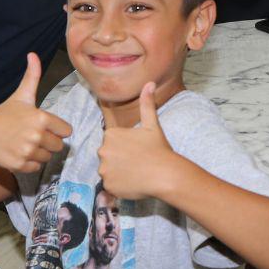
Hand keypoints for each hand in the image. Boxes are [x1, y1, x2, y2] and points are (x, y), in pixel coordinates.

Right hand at [0, 53, 71, 172]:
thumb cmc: (5, 113)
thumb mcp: (21, 95)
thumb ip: (32, 76)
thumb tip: (33, 54)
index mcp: (41, 117)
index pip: (66, 131)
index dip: (56, 129)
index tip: (44, 126)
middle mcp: (36, 135)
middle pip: (58, 145)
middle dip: (49, 141)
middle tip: (33, 135)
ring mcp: (27, 151)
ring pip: (48, 157)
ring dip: (39, 153)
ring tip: (25, 143)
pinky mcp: (19, 164)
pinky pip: (36, 167)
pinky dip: (30, 163)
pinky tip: (19, 152)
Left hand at [98, 83, 176, 199]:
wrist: (165, 174)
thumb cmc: (158, 148)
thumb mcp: (152, 124)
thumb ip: (147, 103)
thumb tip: (150, 82)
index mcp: (111, 135)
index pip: (112, 142)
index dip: (124, 146)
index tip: (137, 150)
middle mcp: (103, 151)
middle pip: (108, 156)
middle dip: (119, 159)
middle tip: (137, 162)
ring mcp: (104, 170)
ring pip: (108, 171)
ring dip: (118, 172)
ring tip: (136, 173)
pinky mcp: (108, 185)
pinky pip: (110, 185)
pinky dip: (119, 185)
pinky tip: (133, 182)